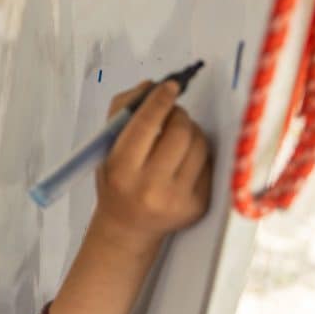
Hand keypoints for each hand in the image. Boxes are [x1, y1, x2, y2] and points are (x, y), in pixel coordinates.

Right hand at [94, 80, 212, 248]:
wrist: (127, 228)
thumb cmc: (115, 183)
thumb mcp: (105, 149)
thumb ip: (122, 112)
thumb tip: (152, 85)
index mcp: (121, 171)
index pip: (146, 125)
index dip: (160, 100)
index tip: (170, 85)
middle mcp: (150, 188)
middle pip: (179, 131)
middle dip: (178, 114)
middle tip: (171, 113)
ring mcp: (178, 199)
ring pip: (199, 143)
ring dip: (191, 130)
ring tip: (177, 136)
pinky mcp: (199, 205)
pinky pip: (209, 162)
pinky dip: (198, 152)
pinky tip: (184, 157)